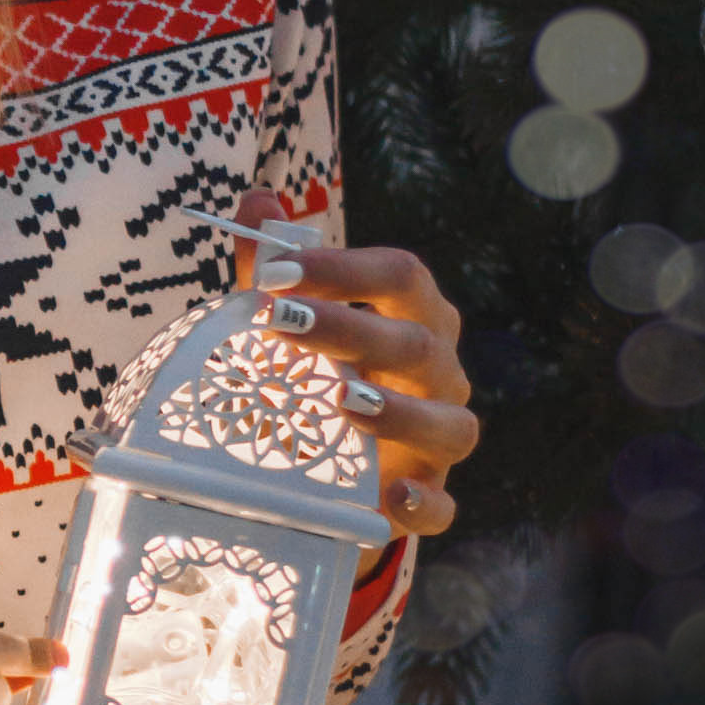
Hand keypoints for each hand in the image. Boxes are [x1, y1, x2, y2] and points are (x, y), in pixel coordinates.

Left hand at [232, 191, 478, 555]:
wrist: (340, 463)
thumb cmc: (321, 370)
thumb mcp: (293, 319)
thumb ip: (274, 262)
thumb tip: (255, 199)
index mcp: (416, 315)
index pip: (399, 274)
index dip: (341, 268)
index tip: (271, 273)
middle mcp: (440, 371)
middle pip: (416, 341)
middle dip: (350, 328)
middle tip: (281, 322)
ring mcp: (441, 435)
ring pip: (449, 423)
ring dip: (399, 412)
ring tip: (344, 401)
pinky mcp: (430, 493)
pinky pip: (443, 506)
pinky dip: (425, 505)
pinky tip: (392, 498)